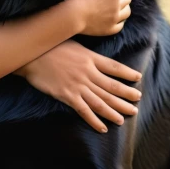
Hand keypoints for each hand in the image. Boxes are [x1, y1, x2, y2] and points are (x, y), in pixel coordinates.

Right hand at [14, 40, 141, 132]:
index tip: (137, 78)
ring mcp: (78, 85)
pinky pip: (84, 111)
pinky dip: (94, 120)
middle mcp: (87, 73)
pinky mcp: (67, 95)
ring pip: (101, 101)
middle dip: (126, 97)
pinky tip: (102, 128)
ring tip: (124, 118)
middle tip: (136, 103)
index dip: (127, 73)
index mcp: (89, 58)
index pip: (114, 67)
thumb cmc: (49, 45)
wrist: (31, 54)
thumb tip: (95, 56)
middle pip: (112, 87)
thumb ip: (85, 52)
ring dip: (114, 111)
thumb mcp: (71, 43)